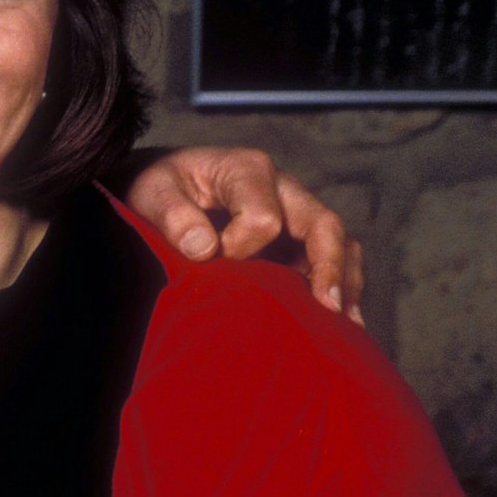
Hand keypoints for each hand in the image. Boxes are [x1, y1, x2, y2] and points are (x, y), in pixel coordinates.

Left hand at [125, 147, 363, 321]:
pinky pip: (329, 260)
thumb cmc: (159, 188)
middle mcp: (282, 189)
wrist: (163, 189)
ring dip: (343, 284)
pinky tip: (338, 324)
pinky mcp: (294, 240)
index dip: (242, 247)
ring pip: (337, 244)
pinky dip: (337, 290)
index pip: (265, 218)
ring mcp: (293, 215)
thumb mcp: (153, 192)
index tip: (211, 260)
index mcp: (248, 170)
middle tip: (328, 310)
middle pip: (324, 225)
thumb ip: (173, 216)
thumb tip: (204, 249)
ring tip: (342, 326)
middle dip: (329, 268)